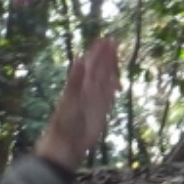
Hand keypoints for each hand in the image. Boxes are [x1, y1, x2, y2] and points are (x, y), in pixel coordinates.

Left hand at [36, 37, 120, 169]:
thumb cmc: (65, 121)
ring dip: (111, 68)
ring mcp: (95, 99)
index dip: (98, 52)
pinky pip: (109, 95)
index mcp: (80, 84)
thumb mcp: (70, 98)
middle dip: (106, 56)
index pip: (91, 64)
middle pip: (99, 69)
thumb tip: (81, 59)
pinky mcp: (101, 111)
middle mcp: (88, 89)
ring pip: (105, 80)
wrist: (67, 143)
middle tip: (113, 41)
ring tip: (116, 57)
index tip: (105, 40)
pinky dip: (114, 87)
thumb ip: (76, 79)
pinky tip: (118, 83)